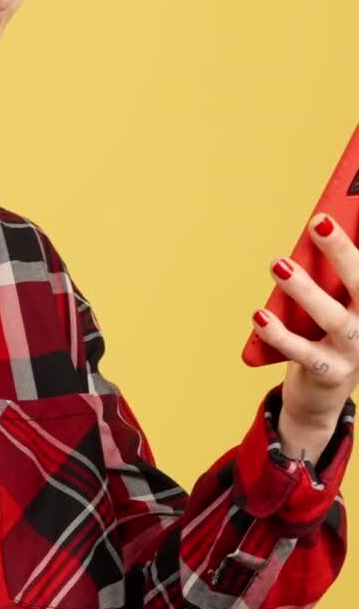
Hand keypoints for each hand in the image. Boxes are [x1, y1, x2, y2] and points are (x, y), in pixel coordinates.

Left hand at [252, 213, 358, 459]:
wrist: (323, 394)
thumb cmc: (327, 332)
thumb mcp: (336, 301)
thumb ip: (332, 273)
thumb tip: (318, 227)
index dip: (356, 242)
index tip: (338, 214)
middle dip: (341, 251)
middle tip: (319, 222)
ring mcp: (355, 351)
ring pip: (332, 318)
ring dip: (305, 289)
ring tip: (279, 264)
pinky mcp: (330, 373)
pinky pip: (302, 352)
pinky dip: (279, 334)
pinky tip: (259, 316)